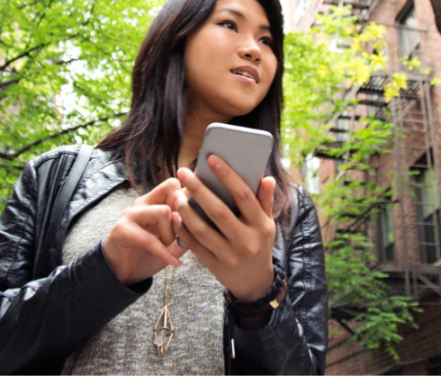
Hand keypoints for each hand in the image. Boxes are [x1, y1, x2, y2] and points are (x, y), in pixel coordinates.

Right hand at [103, 178, 187, 285]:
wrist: (121, 273)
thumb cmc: (148, 254)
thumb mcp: (173, 241)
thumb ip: (187, 230)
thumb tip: (210, 221)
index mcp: (154, 201)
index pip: (175, 184)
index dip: (188, 199)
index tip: (193, 218)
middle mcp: (142, 203)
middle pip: (171, 189)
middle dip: (182, 213)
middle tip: (181, 233)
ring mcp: (130, 214)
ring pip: (163, 211)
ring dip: (171, 234)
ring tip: (169, 246)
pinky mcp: (122, 231)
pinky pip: (149, 239)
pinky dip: (165, 253)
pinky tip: (175, 263)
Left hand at [172, 155, 275, 301]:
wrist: (254, 281)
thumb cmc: (259, 242)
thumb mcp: (267, 223)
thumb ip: (265, 200)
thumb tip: (266, 177)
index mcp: (261, 225)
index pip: (244, 196)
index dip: (227, 176)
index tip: (211, 159)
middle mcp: (246, 241)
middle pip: (219, 212)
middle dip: (199, 190)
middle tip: (183, 172)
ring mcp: (230, 255)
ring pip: (203, 230)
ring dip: (186, 211)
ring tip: (176, 194)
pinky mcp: (215, 266)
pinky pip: (195, 246)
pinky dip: (183, 230)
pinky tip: (174, 216)